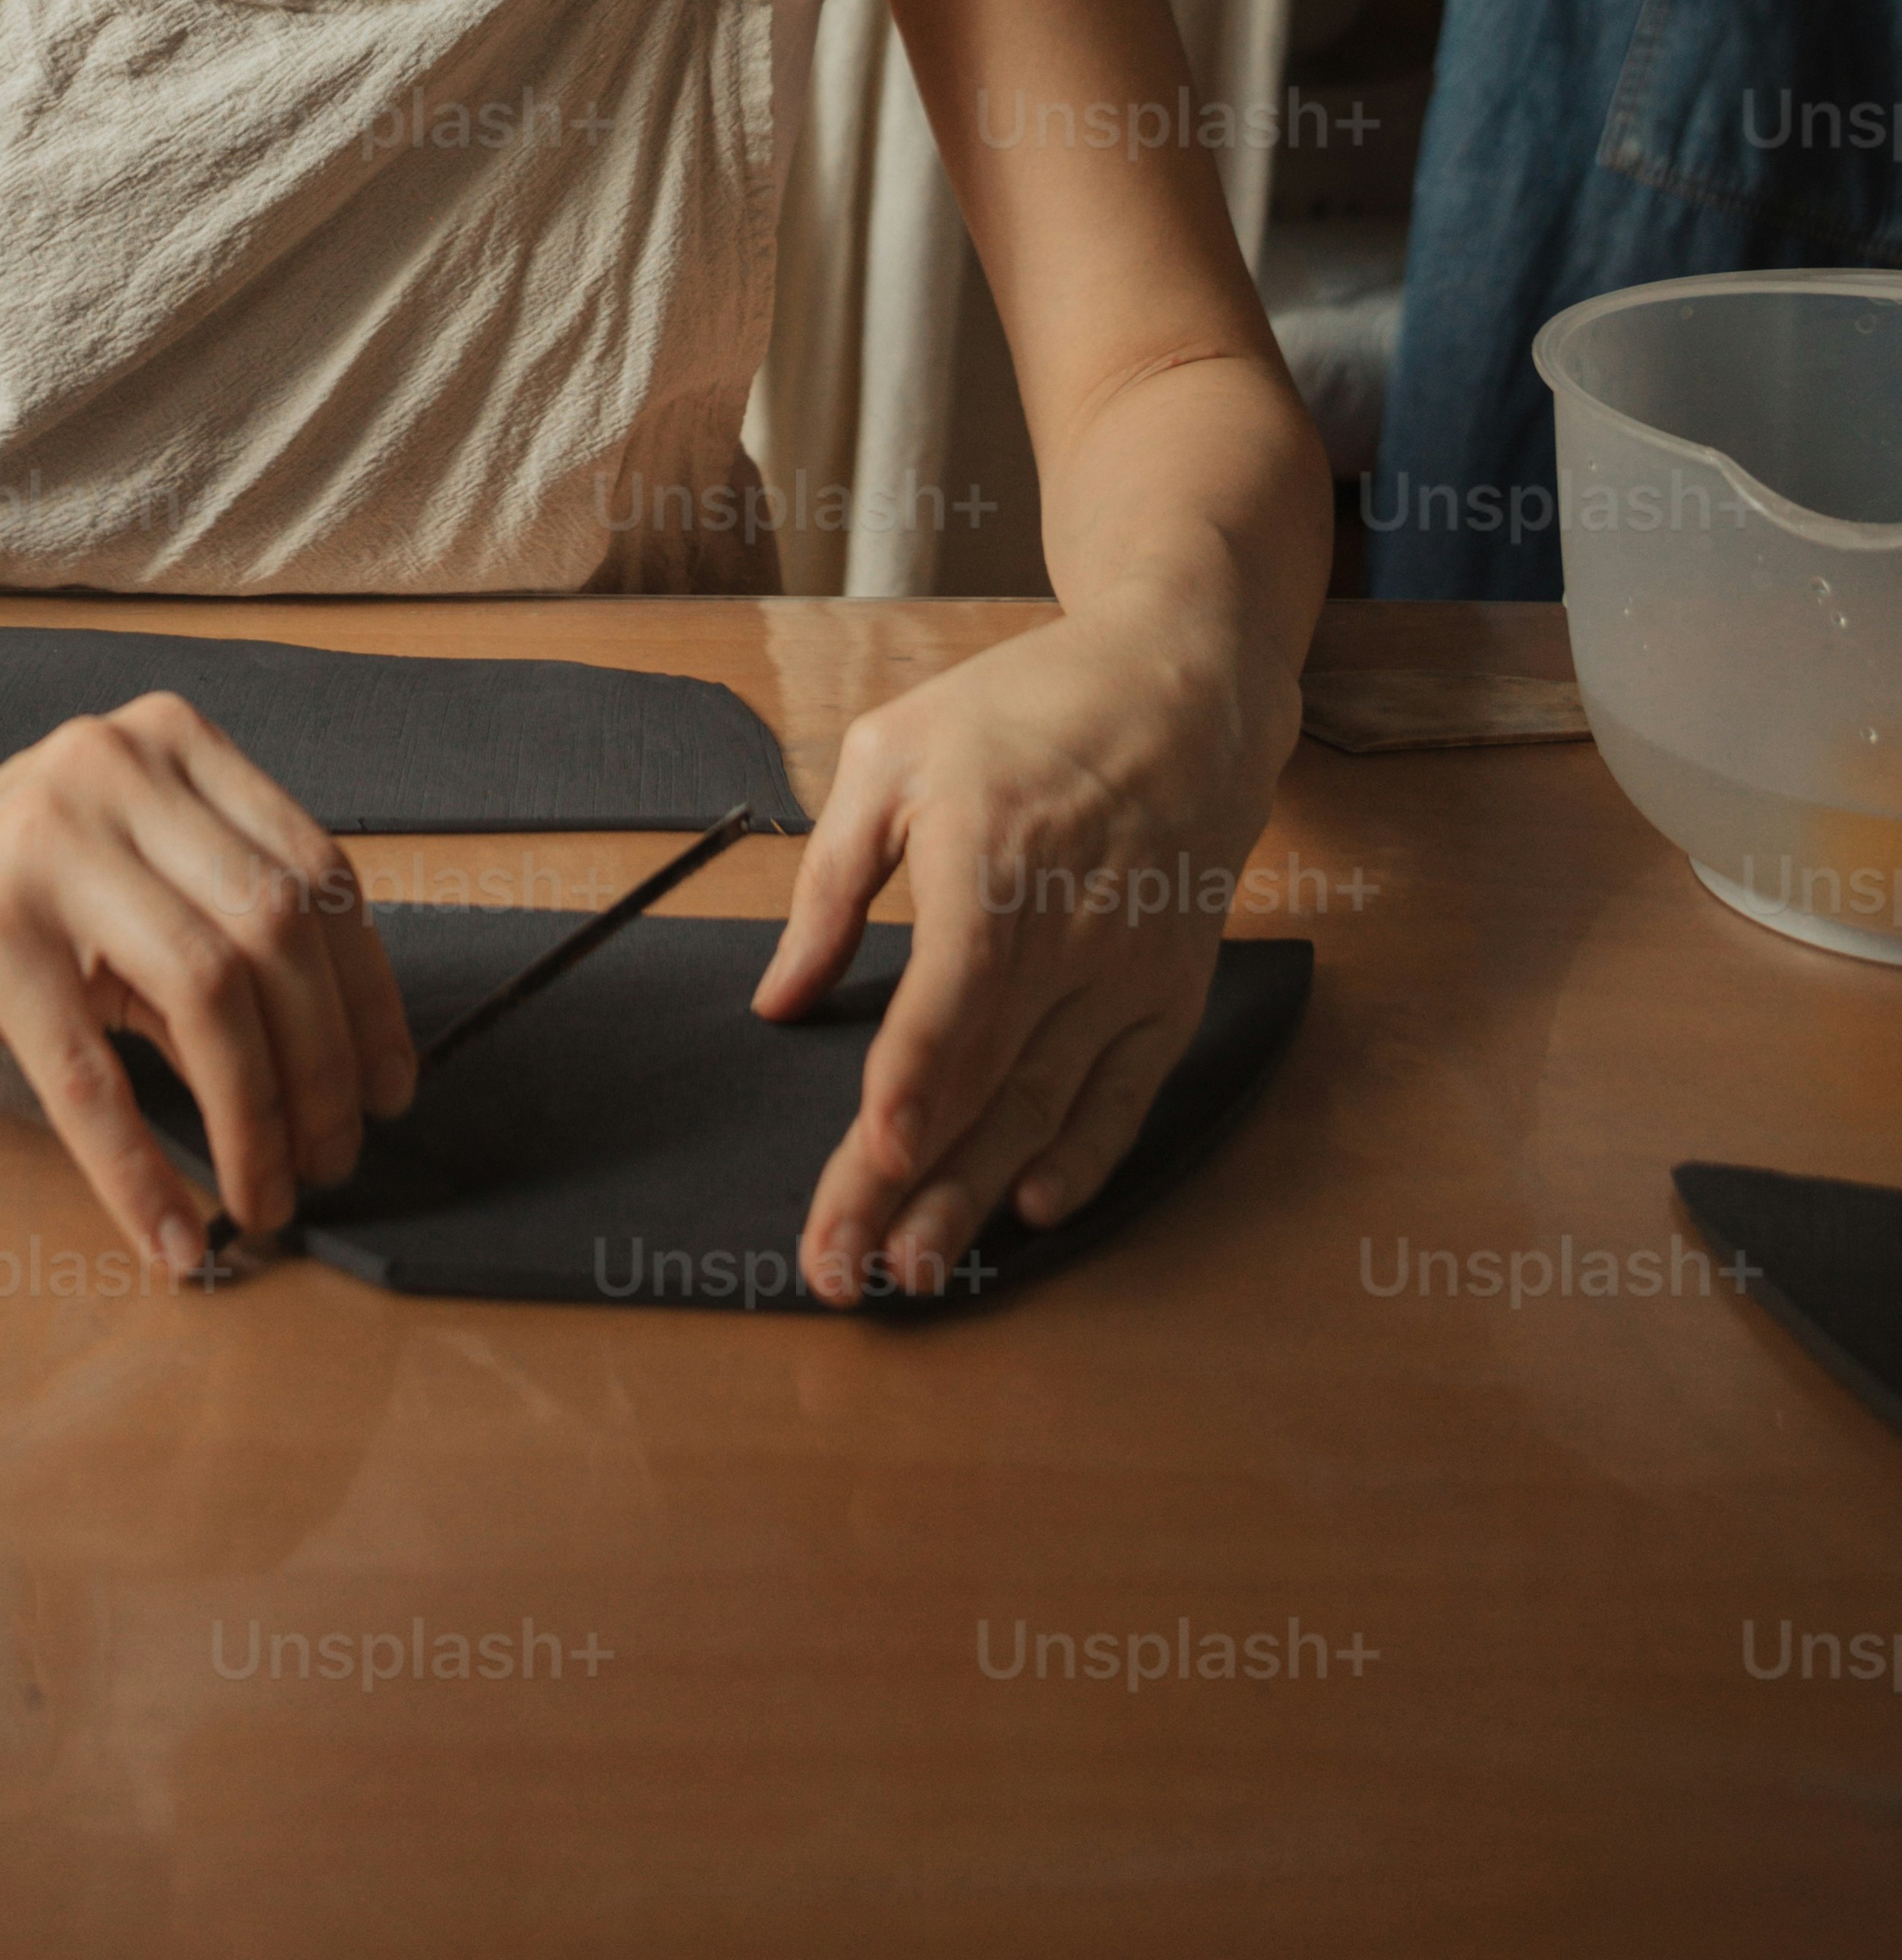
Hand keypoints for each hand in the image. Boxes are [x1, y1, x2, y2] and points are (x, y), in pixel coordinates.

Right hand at [0, 693, 417, 1281]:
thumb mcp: (122, 881)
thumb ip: (216, 929)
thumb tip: (337, 1065)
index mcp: (171, 744)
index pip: (316, 871)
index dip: (369, 994)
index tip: (390, 1088)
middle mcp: (116, 770)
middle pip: (276, 931)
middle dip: (324, 1068)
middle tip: (331, 1162)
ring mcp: (46, 844)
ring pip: (206, 992)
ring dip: (254, 1121)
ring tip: (264, 1202)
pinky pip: (90, 1073)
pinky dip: (140, 1171)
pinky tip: (168, 1235)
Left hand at [751, 615, 1285, 1305]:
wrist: (1182, 688)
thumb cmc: (1022, 710)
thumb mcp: (891, 756)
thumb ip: (827, 883)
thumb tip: (778, 998)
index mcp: (993, 862)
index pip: (950, 1001)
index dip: (909, 1088)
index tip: (870, 1163)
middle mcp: (1072, 931)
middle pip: (985, 1080)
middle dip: (913, 1186)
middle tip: (850, 1270)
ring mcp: (1129, 968)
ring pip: (1048, 1105)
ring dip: (982, 1194)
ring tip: (922, 1270)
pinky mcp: (1170, 989)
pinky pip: (1128, 1091)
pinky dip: (1087, 1155)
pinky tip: (1038, 1206)